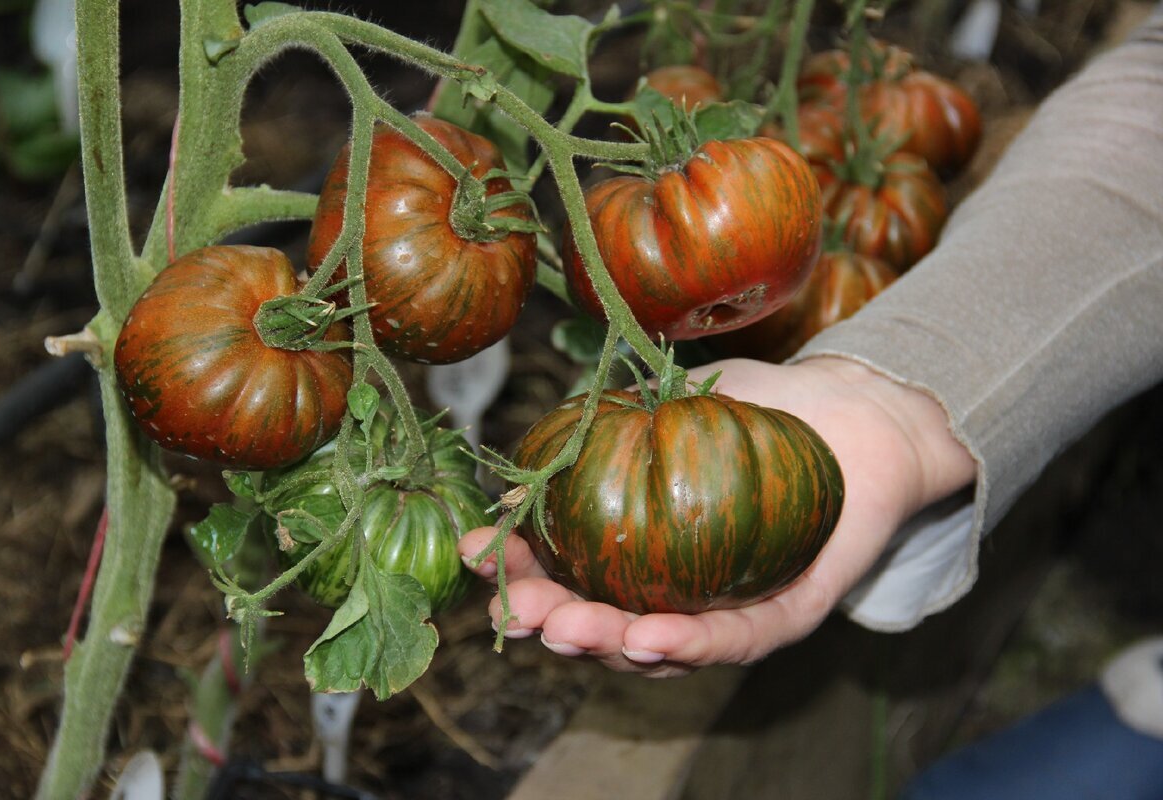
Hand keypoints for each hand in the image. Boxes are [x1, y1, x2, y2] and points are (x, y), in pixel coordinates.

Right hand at [458, 357, 975, 676]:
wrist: (855, 408)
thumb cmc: (758, 409)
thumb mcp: (665, 413)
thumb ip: (599, 440)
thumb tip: (515, 474)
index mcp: (643, 551)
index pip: (571, 573)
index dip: (520, 572)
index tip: (475, 553)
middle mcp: (680, 590)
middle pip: (606, 624)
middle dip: (553, 622)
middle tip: (513, 609)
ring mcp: (730, 607)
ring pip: (661, 645)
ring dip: (609, 644)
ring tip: (565, 629)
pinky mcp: (786, 615)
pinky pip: (735, 639)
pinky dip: (690, 643)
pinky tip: (647, 636)